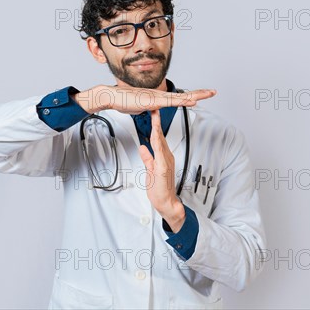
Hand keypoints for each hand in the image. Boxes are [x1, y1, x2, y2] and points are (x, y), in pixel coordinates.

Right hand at [72, 85, 216, 114]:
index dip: (192, 96)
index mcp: (159, 97)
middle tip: (213, 92)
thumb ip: (148, 108)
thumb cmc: (124, 101)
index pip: (179, 97)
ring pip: (180, 97)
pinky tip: (190, 101)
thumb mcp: (140, 107)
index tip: (202, 95)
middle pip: (184, 95)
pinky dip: (182, 101)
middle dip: (200, 93)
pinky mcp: (153, 101)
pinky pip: (170, 102)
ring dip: (195, 96)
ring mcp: (158, 97)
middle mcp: (161, 95)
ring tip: (207, 94)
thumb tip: (150, 109)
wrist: (113, 96)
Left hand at [138, 109, 185, 231]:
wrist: (167, 203)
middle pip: (159, 135)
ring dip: (157, 128)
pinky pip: (160, 152)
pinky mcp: (163, 168)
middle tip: (154, 107)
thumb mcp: (150, 170)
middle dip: (156, 121)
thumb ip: (147, 158)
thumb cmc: (160, 189)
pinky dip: (158, 143)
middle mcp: (166, 157)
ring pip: (160, 141)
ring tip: (155, 116)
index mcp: (163, 156)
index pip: (157, 137)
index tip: (152, 114)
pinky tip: (155, 136)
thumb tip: (143, 147)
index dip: (154, 125)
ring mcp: (165, 161)